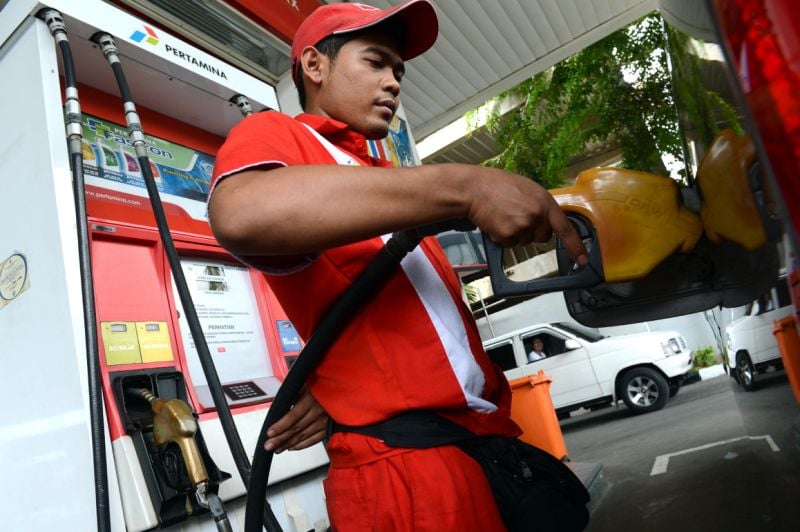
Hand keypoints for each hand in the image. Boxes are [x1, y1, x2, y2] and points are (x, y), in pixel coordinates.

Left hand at [264, 386, 327, 452]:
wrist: (340, 389)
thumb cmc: (321, 385)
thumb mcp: (306, 385)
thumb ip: (293, 395)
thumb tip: (279, 407)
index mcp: (311, 399)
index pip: (293, 416)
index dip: (281, 426)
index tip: (270, 433)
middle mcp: (319, 411)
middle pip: (297, 428)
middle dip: (281, 439)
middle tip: (269, 445)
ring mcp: (325, 421)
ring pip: (304, 436)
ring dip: (289, 444)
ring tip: (277, 449)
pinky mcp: (329, 427)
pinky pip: (314, 440)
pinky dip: (302, 445)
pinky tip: (292, 447)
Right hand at [464, 166, 587, 265]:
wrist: (475, 188)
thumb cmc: (498, 186)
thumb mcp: (528, 189)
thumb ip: (540, 205)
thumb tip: (547, 221)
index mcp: (545, 202)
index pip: (566, 229)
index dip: (576, 246)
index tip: (583, 260)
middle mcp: (537, 215)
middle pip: (541, 237)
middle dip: (531, 232)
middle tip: (516, 216)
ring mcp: (523, 225)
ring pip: (523, 241)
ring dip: (514, 233)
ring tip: (503, 215)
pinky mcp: (508, 235)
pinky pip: (508, 243)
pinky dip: (501, 236)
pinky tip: (495, 221)